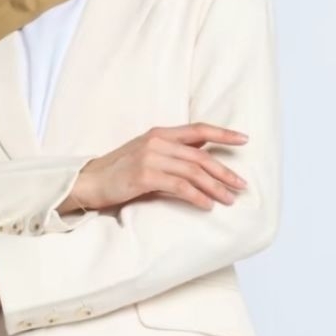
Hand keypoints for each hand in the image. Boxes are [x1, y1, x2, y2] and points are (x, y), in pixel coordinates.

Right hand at [61, 122, 248, 212]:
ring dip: (215, 187)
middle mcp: (157, 142)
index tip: (244, 139)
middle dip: (225, 171)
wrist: (90, 181)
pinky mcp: (145, 175)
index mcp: (159, 133)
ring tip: (228, 200)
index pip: (198, 129)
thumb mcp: (148, 153)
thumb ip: (173, 150)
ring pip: (193, 172)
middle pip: (201, 155)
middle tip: (241, 185)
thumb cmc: (120, 171)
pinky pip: (180, 186)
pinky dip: (197, 197)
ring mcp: (150, 157)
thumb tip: (203, 148)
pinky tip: (207, 206)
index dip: (223, 133)